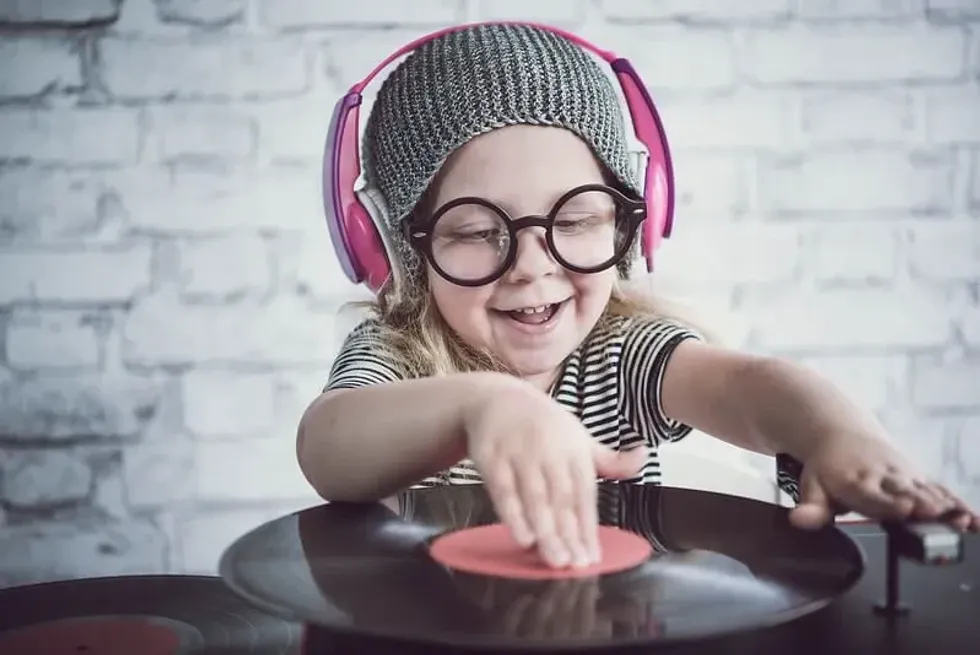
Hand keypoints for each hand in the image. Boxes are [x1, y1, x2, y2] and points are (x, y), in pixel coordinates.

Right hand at [462, 375, 645, 568]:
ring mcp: (520, 454)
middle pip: (561, 499)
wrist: (499, 397)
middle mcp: (549, 451)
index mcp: (574, 450)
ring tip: (554, 559)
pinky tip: (523, 538)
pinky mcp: (491, 457)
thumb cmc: (544, 425)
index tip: (592, 556)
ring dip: (545, 530)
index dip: (588, 527)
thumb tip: (644, 456)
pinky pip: (502, 490)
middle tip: (575, 565)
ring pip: (534, 497)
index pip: (585, 494)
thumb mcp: (579, 437)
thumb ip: (608, 460)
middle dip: (569, 534)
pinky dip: (512, 515)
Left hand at [789, 433, 978, 532]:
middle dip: (922, 504)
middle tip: (938, 514)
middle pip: (905, 492)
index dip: (889, 504)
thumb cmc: (827, 466)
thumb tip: (800, 520)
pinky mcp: (917, 478)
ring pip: (926, 490)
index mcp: (855, 482)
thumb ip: (811, 508)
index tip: (904, 510)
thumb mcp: (811, 486)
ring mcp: (903, 476)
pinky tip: (975, 521)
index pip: (873, 496)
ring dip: (945, 505)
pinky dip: (958, 504)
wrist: (839, 431)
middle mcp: (883, 477)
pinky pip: (940, 490)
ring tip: (962, 520)